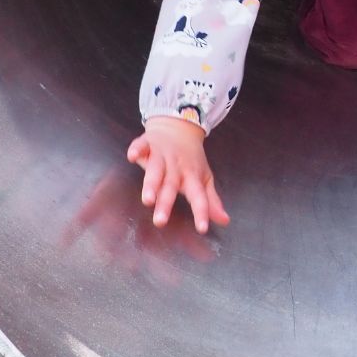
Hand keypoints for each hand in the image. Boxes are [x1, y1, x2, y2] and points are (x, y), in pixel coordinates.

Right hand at [126, 116, 230, 233]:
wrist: (180, 127)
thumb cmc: (191, 159)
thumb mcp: (204, 178)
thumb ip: (211, 201)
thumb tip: (224, 221)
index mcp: (192, 177)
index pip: (199, 197)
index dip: (201, 212)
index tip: (202, 229)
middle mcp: (177, 167)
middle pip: (171, 187)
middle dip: (165, 204)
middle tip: (160, 221)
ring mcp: (162, 155)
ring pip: (156, 170)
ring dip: (151, 184)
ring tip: (147, 199)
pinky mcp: (148, 143)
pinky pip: (142, 145)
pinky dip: (137, 150)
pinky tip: (132, 156)